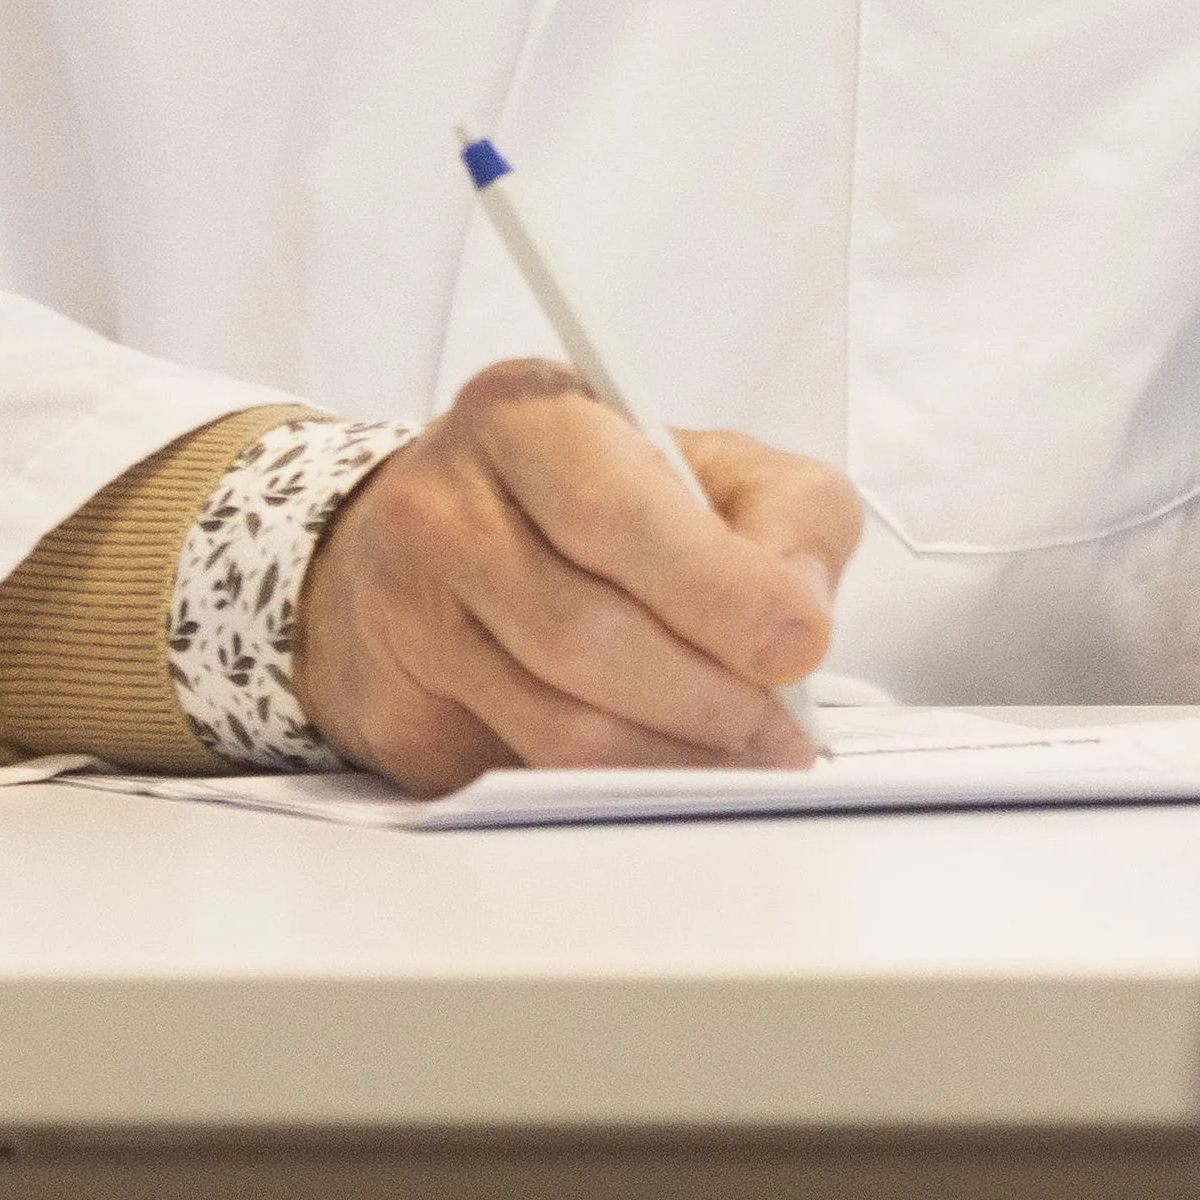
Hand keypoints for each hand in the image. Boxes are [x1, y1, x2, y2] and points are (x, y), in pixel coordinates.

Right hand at [290, 363, 864, 781]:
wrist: (438, 544)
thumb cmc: (590, 503)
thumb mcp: (710, 468)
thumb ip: (788, 517)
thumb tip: (798, 617)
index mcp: (529, 416)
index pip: (618, 509)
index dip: (719, 590)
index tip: (797, 644)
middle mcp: (447, 504)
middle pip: (586, 630)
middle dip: (709, 695)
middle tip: (776, 723)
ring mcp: (409, 610)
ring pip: (558, 720)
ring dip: (674, 754)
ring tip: (736, 750)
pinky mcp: (401, 705)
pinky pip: (526, 770)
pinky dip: (621, 783)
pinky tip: (665, 763)